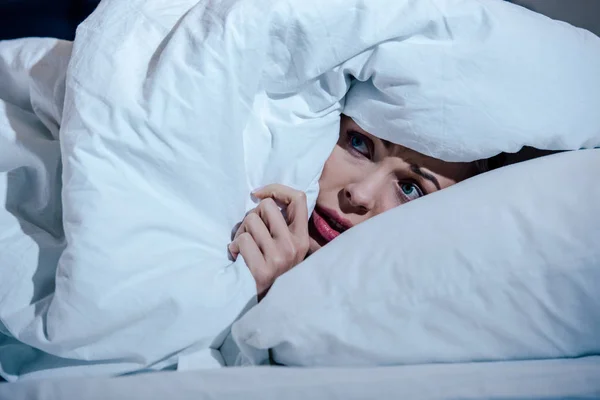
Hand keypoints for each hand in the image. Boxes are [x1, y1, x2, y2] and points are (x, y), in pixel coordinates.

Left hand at [229, 184, 309, 298]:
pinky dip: (234, 248)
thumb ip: (284, 226)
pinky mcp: (263, 270)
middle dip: (252, 215)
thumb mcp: (288, 248)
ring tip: (243, 248)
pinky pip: (241, 241)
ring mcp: (279, 257)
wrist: (271, 308)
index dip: (276, 190)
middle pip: (266, 206)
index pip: (298, 198)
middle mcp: (294, 245)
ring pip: (250, 221)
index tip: (258, 195)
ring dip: (240, 233)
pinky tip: (238, 258)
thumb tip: (264, 197)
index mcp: (302, 238)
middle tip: (250, 233)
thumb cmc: (273, 271)